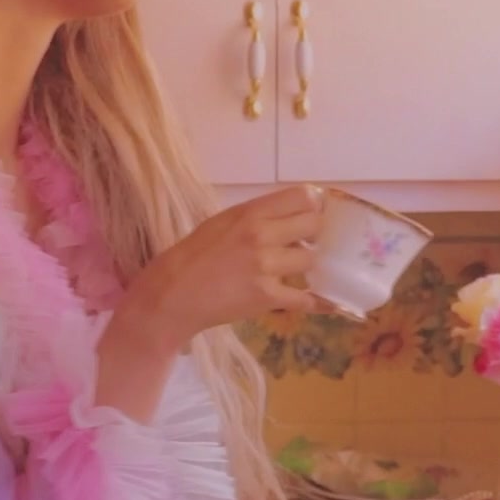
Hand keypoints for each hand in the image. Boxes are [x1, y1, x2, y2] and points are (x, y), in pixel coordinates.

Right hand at [119, 185, 328, 352]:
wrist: (172, 294)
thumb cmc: (193, 255)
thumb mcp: (223, 222)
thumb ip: (256, 217)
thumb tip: (291, 216)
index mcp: (249, 213)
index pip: (303, 197)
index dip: (313, 205)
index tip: (311, 214)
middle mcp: (261, 235)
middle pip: (314, 225)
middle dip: (314, 234)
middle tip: (306, 243)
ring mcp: (266, 267)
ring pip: (311, 260)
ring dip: (307, 266)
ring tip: (296, 270)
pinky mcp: (267, 297)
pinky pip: (306, 298)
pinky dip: (317, 301)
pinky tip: (326, 302)